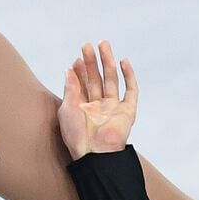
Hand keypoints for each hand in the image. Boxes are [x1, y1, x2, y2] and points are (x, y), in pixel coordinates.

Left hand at [57, 40, 137, 159]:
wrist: (95, 154)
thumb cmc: (77, 137)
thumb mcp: (67, 109)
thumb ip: (70, 88)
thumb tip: (68, 69)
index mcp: (83, 107)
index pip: (82, 83)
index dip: (80, 70)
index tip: (77, 58)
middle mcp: (98, 106)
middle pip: (96, 78)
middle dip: (92, 62)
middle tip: (88, 45)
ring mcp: (113, 108)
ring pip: (111, 80)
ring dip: (108, 62)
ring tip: (104, 45)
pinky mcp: (127, 112)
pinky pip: (131, 91)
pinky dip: (129, 76)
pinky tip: (124, 62)